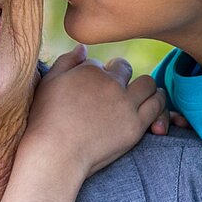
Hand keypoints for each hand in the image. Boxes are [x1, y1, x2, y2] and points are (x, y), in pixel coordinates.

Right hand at [24, 44, 164, 176]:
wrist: (55, 153)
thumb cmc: (45, 120)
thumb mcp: (48, 83)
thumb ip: (66, 61)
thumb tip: (83, 47)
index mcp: (90, 70)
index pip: (99, 64)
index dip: (96, 74)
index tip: (92, 88)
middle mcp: (111, 83)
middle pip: (125, 68)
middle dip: (121, 75)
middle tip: (115, 88)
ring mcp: (125, 104)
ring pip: (148, 83)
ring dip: (143, 85)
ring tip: (138, 93)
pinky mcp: (135, 126)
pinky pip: (157, 106)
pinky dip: (157, 102)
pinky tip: (151, 104)